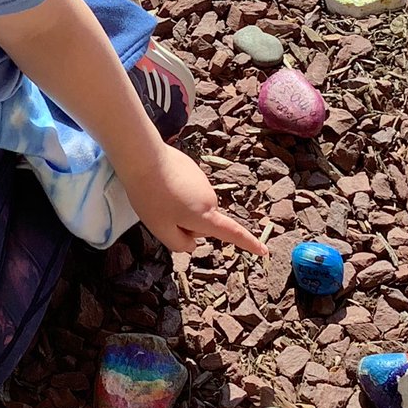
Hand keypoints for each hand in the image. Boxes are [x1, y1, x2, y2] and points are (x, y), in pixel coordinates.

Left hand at [120, 143, 267, 255]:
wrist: (143, 157)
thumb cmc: (151, 196)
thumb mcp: (160, 229)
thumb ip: (179, 244)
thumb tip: (192, 244)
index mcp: (205, 215)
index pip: (232, 233)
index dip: (249, 244)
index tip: (263, 251)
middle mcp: (210, 198)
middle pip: (203, 221)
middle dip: (186, 223)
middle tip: (162, 215)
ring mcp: (203, 182)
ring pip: (194, 205)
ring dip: (180, 206)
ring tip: (158, 197)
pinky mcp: (194, 169)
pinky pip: (189, 190)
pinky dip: (178, 191)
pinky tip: (161, 183)